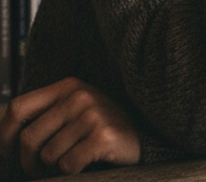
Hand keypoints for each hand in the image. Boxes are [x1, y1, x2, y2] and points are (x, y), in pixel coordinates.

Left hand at [0, 77, 140, 176]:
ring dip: (53, 168)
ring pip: (47, 155)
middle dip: (29, 162)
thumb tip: (3, 137)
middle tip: (41, 168)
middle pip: (29, 137)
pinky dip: (72, 171)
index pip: (18, 108)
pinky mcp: (103, 135)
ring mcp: (93, 114)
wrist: (141, 137)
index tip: (7, 152)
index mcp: (68, 86)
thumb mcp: (72, 112)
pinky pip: (67, 164)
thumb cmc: (97, 128)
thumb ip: (44, 114)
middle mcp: (80, 95)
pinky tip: (86, 163)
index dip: (5, 135)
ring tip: (68, 162)